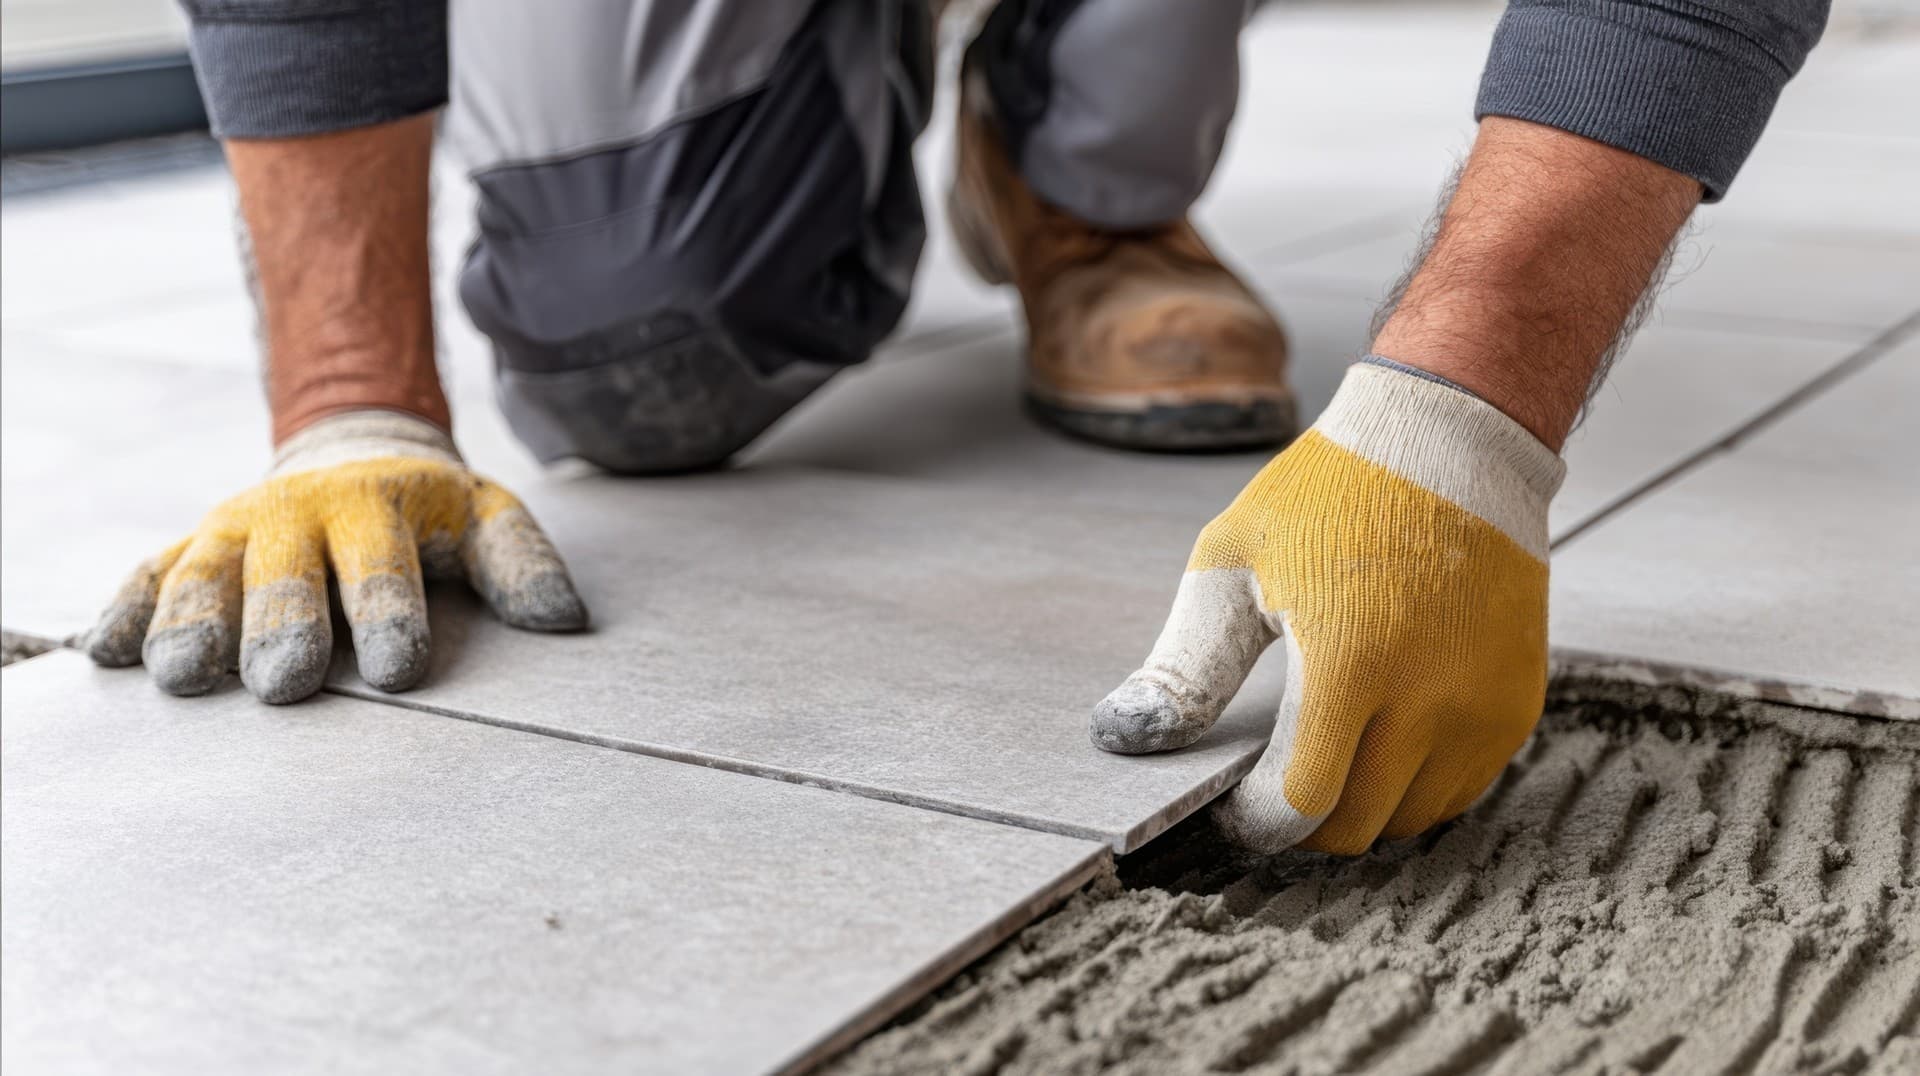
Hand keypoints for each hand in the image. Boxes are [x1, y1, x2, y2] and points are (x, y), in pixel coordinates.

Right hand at [86, 412, 586, 702]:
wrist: (355, 449)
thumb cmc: (432, 512)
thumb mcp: (487, 520)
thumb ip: (521, 567)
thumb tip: (563, 622)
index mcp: (377, 510)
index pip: (385, 569)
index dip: (392, 616)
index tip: (398, 672)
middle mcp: (297, 517)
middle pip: (287, 577)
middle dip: (285, 628)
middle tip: (284, 685)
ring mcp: (235, 530)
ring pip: (205, 576)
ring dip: (192, 625)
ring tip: (184, 678)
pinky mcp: (189, 546)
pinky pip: (149, 575)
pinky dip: (126, 610)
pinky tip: (108, 654)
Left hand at [1091, 360, 1563, 852]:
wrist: (1451, 443)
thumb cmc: (1328, 496)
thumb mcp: (1231, 565)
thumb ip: (1183, 666)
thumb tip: (1124, 737)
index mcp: (1348, 664)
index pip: (1299, 805)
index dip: (1252, 825)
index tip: (1227, 810)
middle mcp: (1428, 698)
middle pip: (1353, 827)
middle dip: (1297, 822)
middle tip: (1265, 783)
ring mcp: (1480, 707)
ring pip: (1407, 820)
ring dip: (1357, 807)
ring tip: (1322, 754)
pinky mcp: (1514, 705)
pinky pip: (1456, 791)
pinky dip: (1411, 787)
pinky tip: (1377, 740)